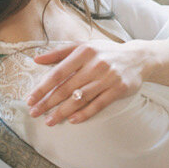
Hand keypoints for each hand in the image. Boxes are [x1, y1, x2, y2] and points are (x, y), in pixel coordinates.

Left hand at [25, 39, 146, 124]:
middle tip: (35, 113)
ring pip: (81, 98)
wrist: (137, 57)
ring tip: (50, 121)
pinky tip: (72, 120)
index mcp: (84, 51)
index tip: (31, 99)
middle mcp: (96, 64)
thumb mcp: (83, 46)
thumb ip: (59, 52)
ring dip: (63, 111)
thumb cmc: (105, 52)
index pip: (58, 72)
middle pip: (67, 87)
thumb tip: (36, 60)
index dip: (43, 87)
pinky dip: (84, 114)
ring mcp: (108, 77)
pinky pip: (98, 104)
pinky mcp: (118, 89)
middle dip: (48, 102)